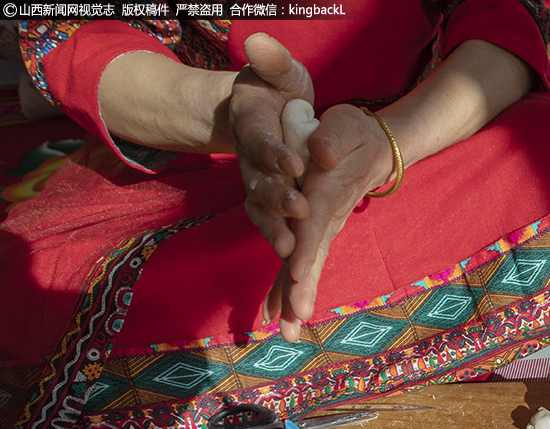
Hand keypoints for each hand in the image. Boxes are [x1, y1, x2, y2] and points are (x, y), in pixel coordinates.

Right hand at [228, 33, 314, 259]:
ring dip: (275, 230)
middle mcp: (250, 160)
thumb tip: (258, 41)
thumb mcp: (279, 71)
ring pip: (262, 210)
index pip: (262, 141)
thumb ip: (271, 61)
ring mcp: (257, 183)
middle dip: (278, 199)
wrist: (265, 111)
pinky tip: (293, 266)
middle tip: (300, 211)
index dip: (275, 153)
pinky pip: (272, 225)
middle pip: (259, 183)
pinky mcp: (269, 201)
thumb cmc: (276, 89)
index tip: (295, 164)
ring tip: (291, 250)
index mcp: (253, 127)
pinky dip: (280, 243)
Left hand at [262, 103, 395, 342]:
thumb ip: (333, 137)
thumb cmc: (355, 134)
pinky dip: (286, 292)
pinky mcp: (314, 235)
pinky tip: (274, 317)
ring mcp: (320, 230)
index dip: (306, 246)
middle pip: (312, 258)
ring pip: (306, 270)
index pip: (315, 223)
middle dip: (303, 290)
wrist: (374, 147)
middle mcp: (323, 219)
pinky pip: (299, 266)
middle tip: (296, 319)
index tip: (297, 271)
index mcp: (326, 193)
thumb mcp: (345, 125)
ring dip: (295, 301)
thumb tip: (320, 155)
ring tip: (288, 333)